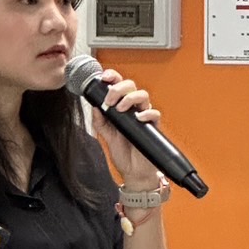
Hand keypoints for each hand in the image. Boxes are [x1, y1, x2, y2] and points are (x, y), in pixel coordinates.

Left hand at [89, 69, 161, 187]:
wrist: (133, 172)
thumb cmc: (123, 153)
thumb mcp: (106, 135)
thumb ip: (100, 121)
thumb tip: (93, 105)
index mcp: (121, 107)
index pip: (119, 85)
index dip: (113, 77)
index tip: (103, 77)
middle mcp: (133, 109)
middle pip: (131, 85)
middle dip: (118, 88)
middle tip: (109, 100)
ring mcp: (144, 116)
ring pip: (143, 95)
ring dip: (130, 98)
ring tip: (120, 109)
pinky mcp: (153, 127)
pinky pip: (154, 113)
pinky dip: (146, 113)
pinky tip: (138, 118)